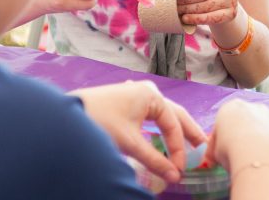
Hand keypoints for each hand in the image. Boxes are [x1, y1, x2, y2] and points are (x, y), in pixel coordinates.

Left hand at [72, 81, 206, 182]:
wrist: (66, 114)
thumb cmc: (99, 122)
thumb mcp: (130, 143)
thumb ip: (154, 160)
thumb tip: (173, 177)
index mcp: (151, 95)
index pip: (173, 124)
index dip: (178, 149)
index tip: (178, 170)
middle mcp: (146, 91)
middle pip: (173, 113)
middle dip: (187, 131)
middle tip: (202, 145)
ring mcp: (135, 94)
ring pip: (161, 113)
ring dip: (173, 128)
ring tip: (187, 140)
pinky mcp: (124, 101)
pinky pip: (149, 113)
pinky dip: (159, 125)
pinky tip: (161, 130)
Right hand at [202, 100, 268, 172]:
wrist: (261, 157)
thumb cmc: (232, 151)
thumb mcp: (215, 152)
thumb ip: (217, 149)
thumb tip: (217, 156)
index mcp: (232, 107)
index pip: (225, 120)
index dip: (222, 138)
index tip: (222, 152)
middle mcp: (256, 107)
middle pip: (248, 120)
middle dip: (245, 134)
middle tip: (241, 154)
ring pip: (268, 126)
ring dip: (264, 138)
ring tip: (259, 158)